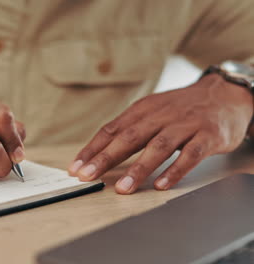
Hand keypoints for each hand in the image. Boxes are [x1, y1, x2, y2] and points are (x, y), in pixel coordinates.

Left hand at [68, 74, 252, 193]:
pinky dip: (174, 170)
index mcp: (142, 109)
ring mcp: (185, 124)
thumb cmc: (181, 108)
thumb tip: (98, 153)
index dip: (92, 149)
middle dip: (105, 158)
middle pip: (129, 137)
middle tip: (88, 176)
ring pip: (158, 147)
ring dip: (138, 169)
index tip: (75, 167)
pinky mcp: (208, 135)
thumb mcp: (152, 111)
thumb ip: (129, 130)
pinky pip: (190, 155)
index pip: (111, 129)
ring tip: (122, 188)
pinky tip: (161, 185)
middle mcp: (161, 115)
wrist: (225, 93)